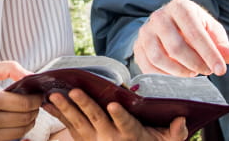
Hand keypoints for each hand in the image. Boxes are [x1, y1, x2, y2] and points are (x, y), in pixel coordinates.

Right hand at [0, 61, 42, 140]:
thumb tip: (33, 76)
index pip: (26, 104)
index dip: (36, 99)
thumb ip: (12, 69)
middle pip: (25, 120)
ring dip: (26, 123)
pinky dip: (14, 133)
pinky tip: (12, 122)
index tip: (38, 95)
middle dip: (34, 111)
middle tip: (33, 103)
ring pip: (18, 133)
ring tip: (24, 113)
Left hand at [45, 88, 186, 140]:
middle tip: (74, 92)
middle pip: (95, 120)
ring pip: (77, 123)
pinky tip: (47, 102)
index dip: (120, 115)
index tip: (114, 105)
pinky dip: (57, 114)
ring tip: (54, 96)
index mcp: (131, 135)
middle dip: (84, 105)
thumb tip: (182, 120)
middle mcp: (110, 138)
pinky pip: (68, 126)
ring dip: (65, 109)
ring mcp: (94, 139)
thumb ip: (175, 133)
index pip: (126, 124)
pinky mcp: (82, 139)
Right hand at [134, 0, 228, 76]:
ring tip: (192, 72)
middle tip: (206, 71)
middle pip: (176, 47)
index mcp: (180, 7)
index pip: (194, 33)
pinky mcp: (138, 45)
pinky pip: (148, 66)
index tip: (221, 70)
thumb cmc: (194, 28)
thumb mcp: (210, 31)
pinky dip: (165, 76)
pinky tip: (177, 75)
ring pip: (160, 58)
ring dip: (180, 72)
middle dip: (195, 64)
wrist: (169, 23)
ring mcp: (145, 30)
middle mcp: (159, 16)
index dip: (209, 53)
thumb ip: (223, 46)